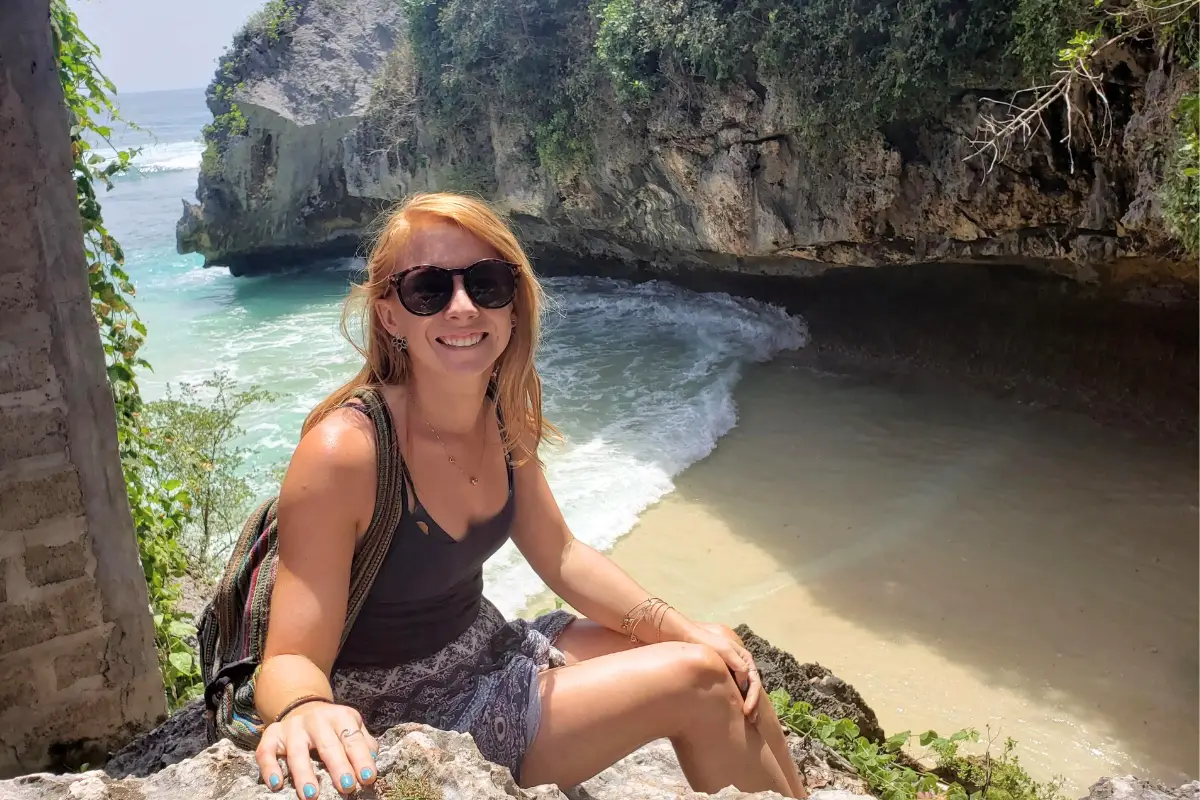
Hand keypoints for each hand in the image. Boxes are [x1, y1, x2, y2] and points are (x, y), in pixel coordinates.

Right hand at [255, 701, 378, 798]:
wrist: (303, 705)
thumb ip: (364, 743)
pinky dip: (270, 768)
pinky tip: (277, 784)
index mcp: (341, 717)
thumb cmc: (333, 727)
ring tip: (311, 795)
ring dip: (304, 773)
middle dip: (338, 767)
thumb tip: (373, 761)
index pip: (353, 740)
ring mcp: (293, 727)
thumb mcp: (352, 727)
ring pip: (297, 751)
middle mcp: (316, 720)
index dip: (361, 759)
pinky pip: (266, 751)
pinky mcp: (272, 734)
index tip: (368, 778)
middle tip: (347, 787)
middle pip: (328, 745)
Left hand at [683, 625, 761, 721]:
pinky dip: (738, 700)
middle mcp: (742, 665)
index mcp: (745, 658)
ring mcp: (734, 671)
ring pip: (746, 690)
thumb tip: (746, 678)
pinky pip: (736, 689)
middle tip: (751, 720)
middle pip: (752, 687)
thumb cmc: (707, 642)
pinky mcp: (725, 675)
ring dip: (749, 704)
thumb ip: (737, 662)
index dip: (753, 697)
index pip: (754, 681)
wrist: (689, 638)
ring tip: (748, 720)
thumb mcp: (724, 649)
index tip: (747, 711)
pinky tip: (735, 710)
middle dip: (753, 704)